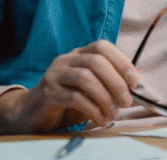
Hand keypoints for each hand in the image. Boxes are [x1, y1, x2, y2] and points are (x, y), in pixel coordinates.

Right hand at [0, 39, 140, 133]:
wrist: (32, 112)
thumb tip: (133, 91)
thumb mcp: (89, 89)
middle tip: (126, 101)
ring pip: (85, 78)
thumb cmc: (66, 100)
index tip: (134, 81)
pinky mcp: (48, 93)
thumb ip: (107, 85)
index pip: (101, 46)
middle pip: (95, 61)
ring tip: (113, 114)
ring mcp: (55, 75)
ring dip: (105, 98)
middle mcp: (66, 60)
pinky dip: (92, 110)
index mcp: (78, 54)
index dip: (121, 61)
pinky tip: (100, 119)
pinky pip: (74, 98)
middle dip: (115, 82)